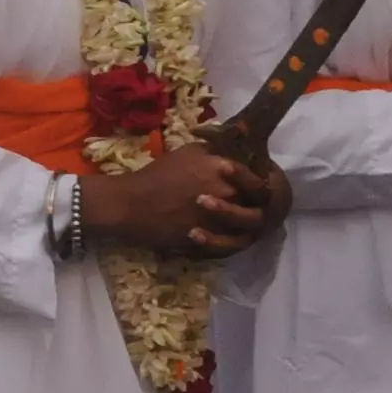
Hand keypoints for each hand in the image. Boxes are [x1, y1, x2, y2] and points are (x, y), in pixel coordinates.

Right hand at [82, 145, 272, 258]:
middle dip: (259, 202)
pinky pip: (232, 242)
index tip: (259, 184)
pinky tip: (226, 234)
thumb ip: (214, 151)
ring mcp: (221, 217)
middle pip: (258, 201)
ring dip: (247, 222)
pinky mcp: (211, 238)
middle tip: (256, 203)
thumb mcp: (186, 152)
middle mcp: (227, 192)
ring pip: (249, 224)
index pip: (257, 177)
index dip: (261, 182)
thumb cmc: (155, 174)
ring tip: (240, 220)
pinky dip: (232, 239)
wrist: (131, 205)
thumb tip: (233, 150)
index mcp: (222, 167)